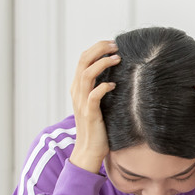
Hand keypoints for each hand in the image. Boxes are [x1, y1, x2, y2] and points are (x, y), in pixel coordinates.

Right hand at [69, 40, 118, 172]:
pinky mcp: (89, 113)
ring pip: (87, 74)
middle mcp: (77, 92)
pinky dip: (103, 86)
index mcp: (77, 87)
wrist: (88, 151)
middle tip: (115, 46)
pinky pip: (94, 95)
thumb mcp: (96, 103)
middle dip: (99, 49)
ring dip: (102, 63)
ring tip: (117, 58)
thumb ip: (99, 88)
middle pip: (83, 61)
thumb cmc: (96, 127)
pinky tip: (114, 85)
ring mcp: (82, 102)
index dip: (96, 48)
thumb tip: (114, 74)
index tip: (112, 44)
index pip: (82, 59)